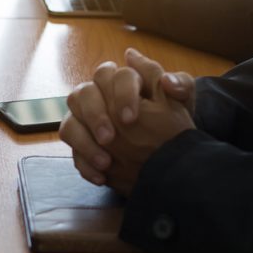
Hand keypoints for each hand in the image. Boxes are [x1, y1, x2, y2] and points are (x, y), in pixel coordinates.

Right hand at [59, 49, 194, 194]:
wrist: (167, 154)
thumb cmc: (173, 122)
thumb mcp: (183, 104)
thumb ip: (181, 86)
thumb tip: (166, 81)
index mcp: (119, 81)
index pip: (108, 74)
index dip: (117, 95)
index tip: (130, 119)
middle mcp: (97, 97)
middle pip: (81, 95)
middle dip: (95, 117)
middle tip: (109, 139)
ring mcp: (84, 122)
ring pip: (69, 125)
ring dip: (84, 143)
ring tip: (105, 162)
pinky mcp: (81, 146)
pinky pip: (72, 153)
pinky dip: (85, 166)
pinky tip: (102, 178)